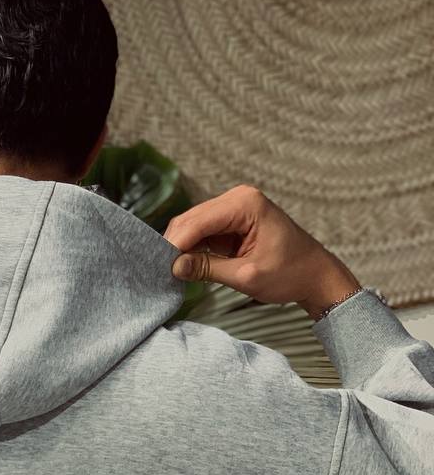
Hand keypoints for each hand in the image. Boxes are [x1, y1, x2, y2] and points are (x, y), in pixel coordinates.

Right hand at [163, 183, 358, 309]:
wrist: (315, 275)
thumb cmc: (290, 274)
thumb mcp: (246, 276)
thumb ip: (208, 269)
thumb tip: (174, 266)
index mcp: (245, 204)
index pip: (196, 221)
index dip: (175, 245)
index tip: (159, 268)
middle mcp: (237, 198)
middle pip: (190, 220)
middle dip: (174, 245)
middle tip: (159, 272)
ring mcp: (233, 208)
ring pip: (193, 226)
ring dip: (181, 247)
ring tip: (169, 272)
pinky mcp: (231, 222)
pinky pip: (203, 233)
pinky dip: (192, 248)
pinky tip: (184, 266)